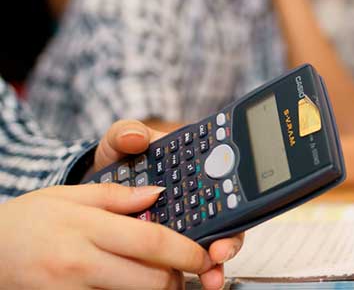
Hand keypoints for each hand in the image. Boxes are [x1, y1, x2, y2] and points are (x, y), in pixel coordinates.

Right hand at [0, 184, 215, 288]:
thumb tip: (158, 194)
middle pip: (150, 280)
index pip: (150, 240)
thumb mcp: (70, 196)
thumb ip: (117, 196)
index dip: (185, 251)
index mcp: (87, 228)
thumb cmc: (29, 220)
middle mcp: (80, 263)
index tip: (202, 255)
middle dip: (175, 278)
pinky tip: (128, 285)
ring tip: (156, 277)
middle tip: (182, 270)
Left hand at [91, 119, 244, 287]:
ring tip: (210, 277)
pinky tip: (183, 283)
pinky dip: (185, 274)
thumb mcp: (118, 144)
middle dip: (228, 240)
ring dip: (214, 264)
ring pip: (209, 247)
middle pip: (225, 222)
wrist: (88, 196)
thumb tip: (135, 136)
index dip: (233, 194)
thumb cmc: (115, 166)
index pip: (224, 181)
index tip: (229, 205)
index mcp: (193, 171)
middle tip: (219, 251)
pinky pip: (180, 264)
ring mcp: (183, 228)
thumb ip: (127, 134)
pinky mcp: (165, 252)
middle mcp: (196, 201)